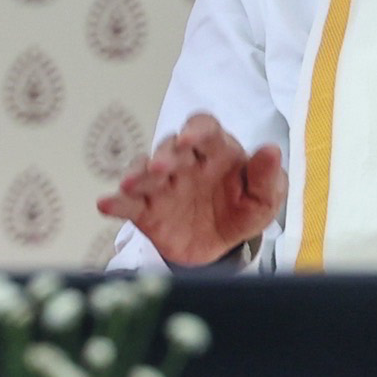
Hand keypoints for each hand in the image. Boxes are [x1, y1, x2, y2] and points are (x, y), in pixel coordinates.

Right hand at [96, 112, 286, 267]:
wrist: (221, 248)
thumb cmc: (243, 210)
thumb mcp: (264, 199)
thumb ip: (268, 177)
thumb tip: (271, 149)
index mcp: (216, 152)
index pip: (204, 128)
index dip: (195, 130)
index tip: (189, 139)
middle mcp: (185, 162)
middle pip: (169, 148)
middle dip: (163, 155)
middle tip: (161, 168)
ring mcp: (162, 185)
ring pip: (144, 171)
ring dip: (137, 175)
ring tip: (130, 184)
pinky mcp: (146, 210)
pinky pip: (128, 203)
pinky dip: (115, 203)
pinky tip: (106, 204)